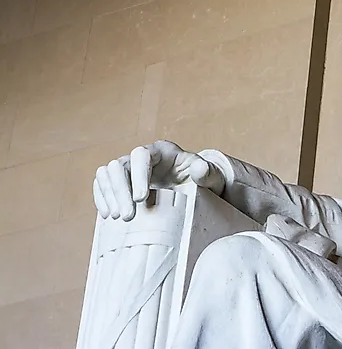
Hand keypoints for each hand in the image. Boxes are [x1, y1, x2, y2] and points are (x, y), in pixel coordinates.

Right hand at [92, 140, 226, 220]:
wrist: (196, 190)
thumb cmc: (203, 181)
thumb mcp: (212, 177)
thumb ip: (208, 173)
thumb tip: (199, 169)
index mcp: (162, 151)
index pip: (141, 155)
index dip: (138, 175)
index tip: (142, 199)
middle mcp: (142, 157)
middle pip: (119, 165)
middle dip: (120, 191)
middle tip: (128, 216)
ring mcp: (129, 169)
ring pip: (107, 174)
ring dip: (109, 195)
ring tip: (117, 218)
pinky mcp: (121, 183)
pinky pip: (102, 185)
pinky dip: (102, 198)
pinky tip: (108, 215)